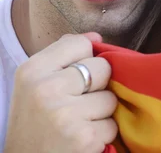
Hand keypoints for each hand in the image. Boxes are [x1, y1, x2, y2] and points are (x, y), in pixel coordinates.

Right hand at [4, 33, 116, 152]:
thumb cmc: (34, 122)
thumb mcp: (35, 83)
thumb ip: (64, 55)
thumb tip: (96, 37)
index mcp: (32, 70)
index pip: (81, 44)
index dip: (85, 61)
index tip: (71, 79)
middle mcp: (46, 89)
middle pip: (103, 68)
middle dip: (97, 87)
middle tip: (76, 104)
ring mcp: (65, 114)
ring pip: (110, 98)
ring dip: (101, 113)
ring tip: (78, 123)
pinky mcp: (83, 138)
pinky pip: (112, 125)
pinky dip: (102, 134)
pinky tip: (82, 139)